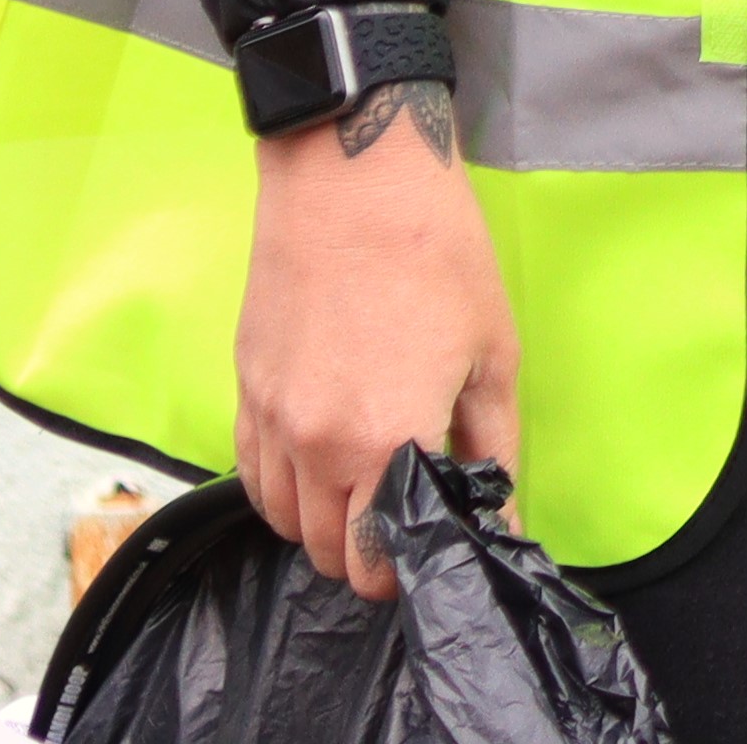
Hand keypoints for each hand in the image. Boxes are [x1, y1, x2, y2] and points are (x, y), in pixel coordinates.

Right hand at [235, 86, 514, 596]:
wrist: (354, 179)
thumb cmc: (436, 254)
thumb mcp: (492, 355)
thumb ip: (492, 449)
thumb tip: (502, 514)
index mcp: (382, 441)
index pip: (377, 561)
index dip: (412, 566)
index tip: (437, 541)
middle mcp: (313, 445)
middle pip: (326, 554)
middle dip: (370, 554)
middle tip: (411, 516)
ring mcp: (269, 420)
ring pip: (284, 523)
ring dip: (325, 525)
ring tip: (371, 487)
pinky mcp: (245, 392)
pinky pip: (254, 477)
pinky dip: (286, 490)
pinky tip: (326, 461)